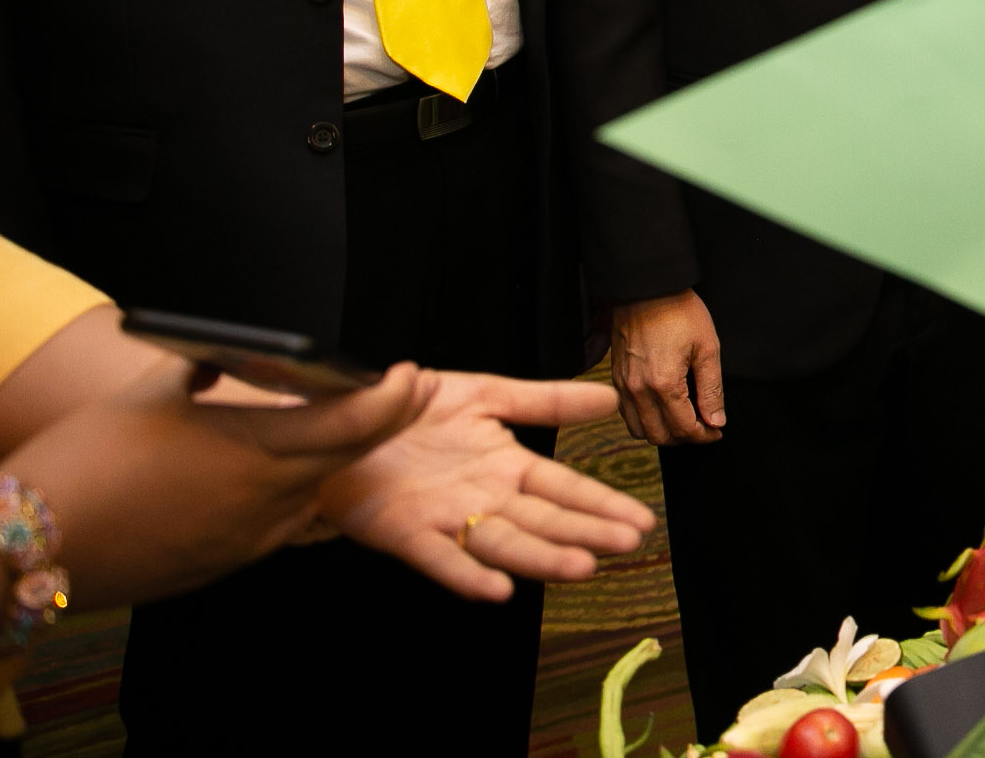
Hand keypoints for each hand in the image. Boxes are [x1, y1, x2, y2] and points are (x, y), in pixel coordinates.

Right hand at [1, 362, 430, 611]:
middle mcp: (265, 500)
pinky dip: (289, 491)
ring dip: (332, 458)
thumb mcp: (149, 392)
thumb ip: (201, 366)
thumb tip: (225, 354)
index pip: (357, 424)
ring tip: (333, 423)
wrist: (30, 545)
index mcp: (254, 450)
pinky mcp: (224, 563)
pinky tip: (270, 471)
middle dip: (383, 422)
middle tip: (403, 391)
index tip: (412, 374)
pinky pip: (279, 522)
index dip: (396, 397)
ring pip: (315, 492)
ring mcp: (248, 539)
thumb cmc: (84, 462)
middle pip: (351, 458)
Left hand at [320, 372, 654, 600]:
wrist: (344, 420)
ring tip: (580, 567)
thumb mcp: (485, 394)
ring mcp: (447, 518)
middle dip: (585, 533)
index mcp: (506, 464)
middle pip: (542, 519)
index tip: (640, 520)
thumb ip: (545, 400)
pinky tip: (496, 591)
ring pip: (502, 543)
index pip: (564, 487)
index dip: (600, 503)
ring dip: (541, 558)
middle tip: (625, 544)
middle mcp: (484, 498)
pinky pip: (439, 557)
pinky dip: (466, 575)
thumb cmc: (411, 410)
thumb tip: (608, 395)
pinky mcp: (404, 533)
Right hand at [610, 291, 724, 445]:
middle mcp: (638, 390)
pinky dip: (644, 420)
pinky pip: (626, 414)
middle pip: (659, 436)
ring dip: (662, 432)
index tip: (716, 432)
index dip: (703, 436)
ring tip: (683, 420)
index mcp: (664, 384)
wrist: (646, 288)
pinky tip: (662, 408)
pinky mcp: (616, 378)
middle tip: (703, 427)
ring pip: (639, 430)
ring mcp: (622, 385)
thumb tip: (716, 421)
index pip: (683, 428)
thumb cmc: (679, 312)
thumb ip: (712, 390)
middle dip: (684, 438)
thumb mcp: (707, 348)